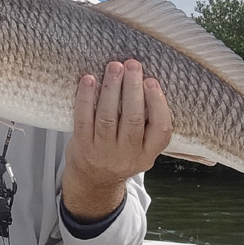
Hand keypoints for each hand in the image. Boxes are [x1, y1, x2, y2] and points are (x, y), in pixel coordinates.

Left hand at [62, 60, 171, 221]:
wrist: (93, 179)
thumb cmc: (122, 151)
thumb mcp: (143, 147)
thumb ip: (149, 123)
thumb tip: (148, 80)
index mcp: (149, 153)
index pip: (161, 130)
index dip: (157, 104)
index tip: (152, 81)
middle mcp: (128, 155)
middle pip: (133, 119)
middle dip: (132, 88)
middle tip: (133, 64)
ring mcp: (104, 152)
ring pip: (108, 117)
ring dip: (111, 88)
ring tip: (114, 66)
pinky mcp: (82, 147)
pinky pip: (83, 120)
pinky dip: (85, 98)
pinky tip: (88, 80)